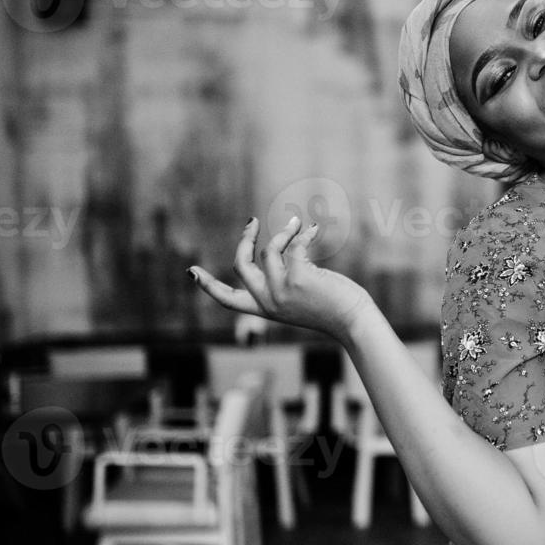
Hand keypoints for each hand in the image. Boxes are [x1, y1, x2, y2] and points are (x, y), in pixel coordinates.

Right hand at [188, 216, 375, 340]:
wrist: (353, 321)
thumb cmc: (332, 308)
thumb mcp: (300, 297)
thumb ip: (285, 279)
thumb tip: (284, 239)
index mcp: (265, 309)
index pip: (228, 300)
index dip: (208, 286)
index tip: (190, 272)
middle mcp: (269, 301)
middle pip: (240, 266)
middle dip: (244, 240)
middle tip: (251, 222)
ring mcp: (282, 290)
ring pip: (269, 251)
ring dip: (283, 233)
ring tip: (296, 226)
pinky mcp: (298, 277)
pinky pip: (293, 245)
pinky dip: (303, 233)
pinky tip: (313, 229)